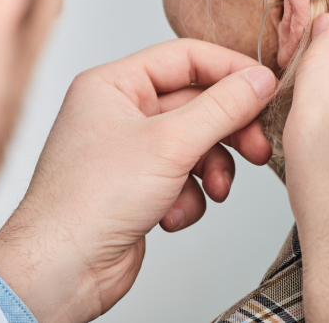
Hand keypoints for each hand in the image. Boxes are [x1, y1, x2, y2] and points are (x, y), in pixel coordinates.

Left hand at [0, 39, 275, 322]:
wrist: (61, 270)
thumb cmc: (88, 202)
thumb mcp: (169, 144)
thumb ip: (222, 108)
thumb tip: (259, 81)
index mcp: (113, 84)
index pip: (185, 57)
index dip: (230, 70)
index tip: (266, 87)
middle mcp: (119, 112)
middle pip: (196, 103)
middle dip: (227, 130)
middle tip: (257, 147)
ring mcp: (129, 152)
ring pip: (195, 144)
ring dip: (211, 170)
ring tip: (214, 191)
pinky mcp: (138, 187)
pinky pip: (183, 179)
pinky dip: (188, 198)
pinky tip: (172, 215)